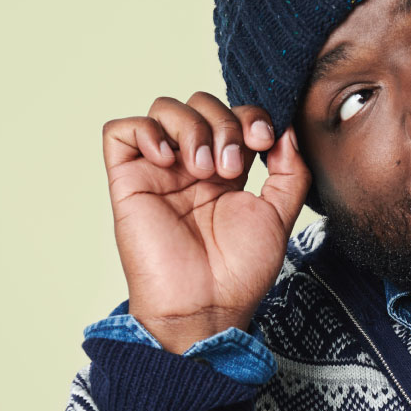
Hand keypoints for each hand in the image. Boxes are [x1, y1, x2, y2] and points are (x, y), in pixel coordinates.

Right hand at [100, 91, 312, 352]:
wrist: (205, 307)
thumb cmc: (238, 273)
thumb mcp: (279, 218)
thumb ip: (290, 173)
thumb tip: (286, 131)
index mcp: (226, 171)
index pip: (234, 116)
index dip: (249, 116)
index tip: (264, 142)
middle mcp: (191, 166)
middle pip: (201, 104)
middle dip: (223, 123)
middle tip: (231, 167)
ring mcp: (159, 171)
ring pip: (164, 108)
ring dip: (191, 128)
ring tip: (203, 170)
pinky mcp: (128, 181)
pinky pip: (120, 131)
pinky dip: (145, 131)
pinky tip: (168, 159)